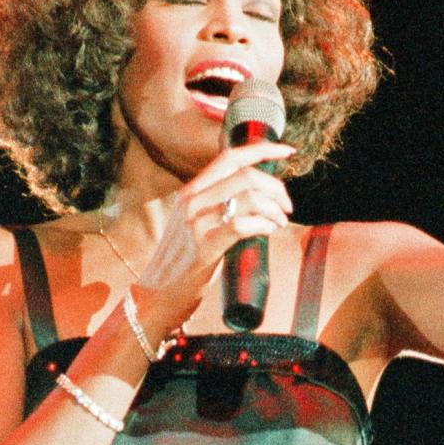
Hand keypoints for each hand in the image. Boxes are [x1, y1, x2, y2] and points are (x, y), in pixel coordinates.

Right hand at [126, 138, 295, 334]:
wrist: (156, 294)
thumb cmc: (182, 263)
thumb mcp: (193, 223)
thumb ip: (215, 205)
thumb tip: (255, 198)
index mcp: (191, 191)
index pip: (230, 157)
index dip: (263, 150)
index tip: (287, 151)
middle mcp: (192, 201)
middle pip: (246, 175)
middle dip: (276, 187)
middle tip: (286, 207)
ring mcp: (196, 222)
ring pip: (249, 197)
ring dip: (274, 209)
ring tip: (280, 222)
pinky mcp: (204, 246)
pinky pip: (242, 224)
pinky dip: (264, 224)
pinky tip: (269, 231)